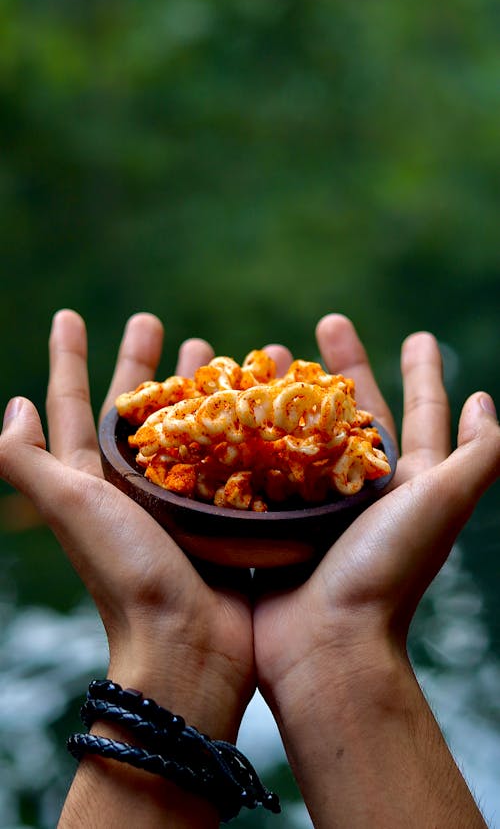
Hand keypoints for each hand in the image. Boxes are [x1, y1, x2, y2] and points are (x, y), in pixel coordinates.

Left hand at [0, 310, 254, 742]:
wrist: (188, 645)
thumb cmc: (126, 572)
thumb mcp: (71, 509)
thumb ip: (29, 462)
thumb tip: (12, 408)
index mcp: (92, 480)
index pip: (74, 407)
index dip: (66, 360)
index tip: (69, 315)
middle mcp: (132, 486)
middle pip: (134, 409)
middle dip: (141, 363)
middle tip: (154, 321)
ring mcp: (178, 500)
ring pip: (185, 427)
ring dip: (194, 387)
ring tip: (217, 353)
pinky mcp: (219, 515)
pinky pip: (228, 456)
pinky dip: (238, 426)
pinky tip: (258, 405)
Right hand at [253, 314, 497, 828]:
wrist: (325, 646)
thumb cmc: (385, 572)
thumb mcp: (440, 506)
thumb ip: (474, 458)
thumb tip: (485, 404)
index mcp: (405, 484)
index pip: (420, 414)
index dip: (423, 373)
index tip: (417, 336)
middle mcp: (362, 491)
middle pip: (354, 414)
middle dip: (343, 368)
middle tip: (321, 327)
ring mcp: (315, 506)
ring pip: (303, 432)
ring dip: (290, 394)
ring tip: (268, 359)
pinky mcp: (275, 522)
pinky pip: (262, 467)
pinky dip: (251, 437)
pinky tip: (232, 411)